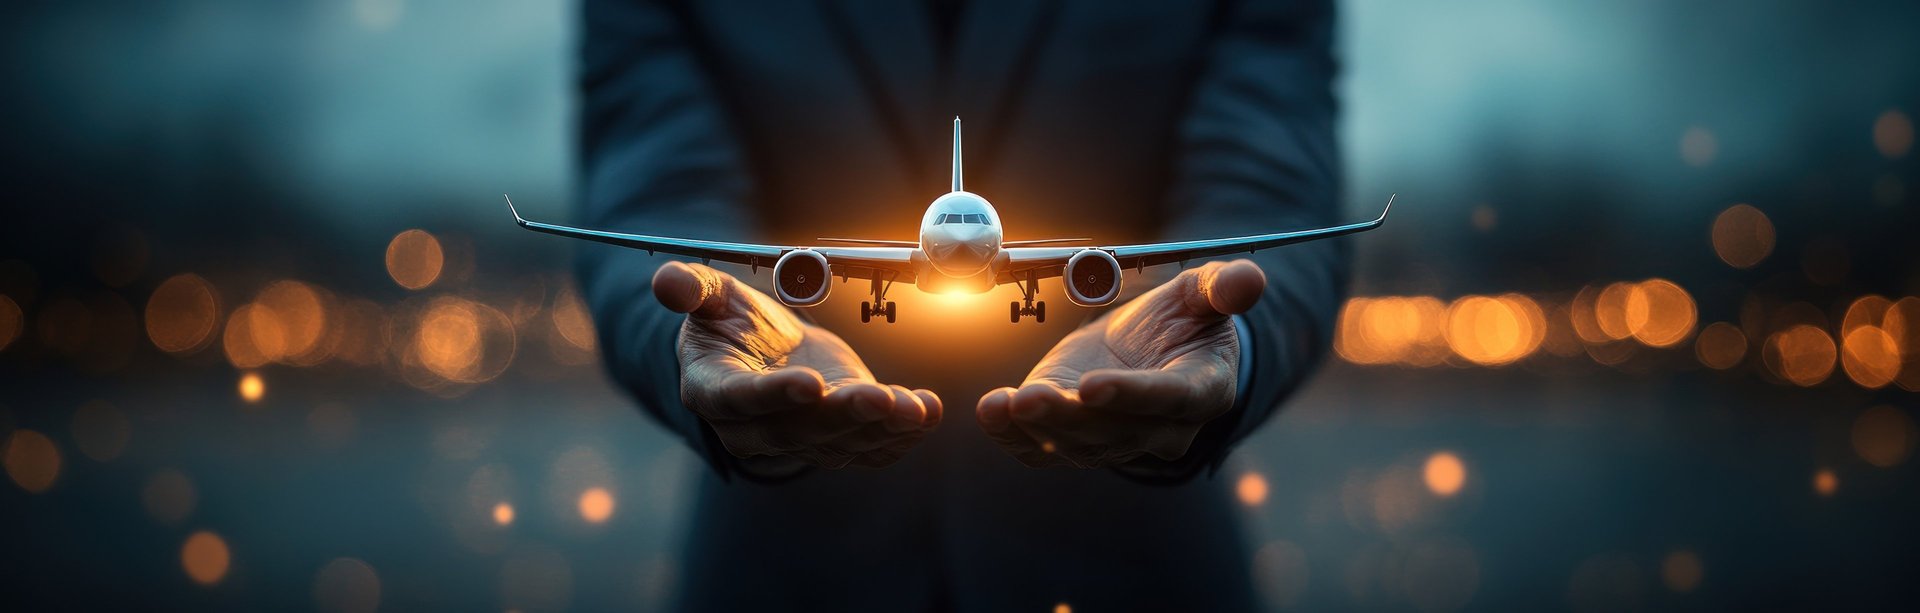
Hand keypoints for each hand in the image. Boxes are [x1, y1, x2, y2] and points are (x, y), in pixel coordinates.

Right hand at [654, 262, 940, 468]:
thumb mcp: (710, 298)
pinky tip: (925, 413)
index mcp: (714, 391)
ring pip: (840, 442)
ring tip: (915, 409)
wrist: (762, 351)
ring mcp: (800, 440)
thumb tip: (666, 281)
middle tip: (879, 398)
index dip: (774, 395)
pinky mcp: (837, 440)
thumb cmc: (730, 323)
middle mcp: (756, 428)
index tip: (810, 383)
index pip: (741, 399)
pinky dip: (900, 436)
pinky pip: (869, 449)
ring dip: (881, 428)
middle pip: (799, 429)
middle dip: (843, 415)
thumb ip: (692, 290)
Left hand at [975, 260, 1264, 467]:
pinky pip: (1043, 449)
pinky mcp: (1074, 438)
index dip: (1131, 395)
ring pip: (1075, 442)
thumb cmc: (1186, 320)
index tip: (1092, 386)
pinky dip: (1013, 435)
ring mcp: (1114, 439)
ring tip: (1004, 405)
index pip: (1167, 399)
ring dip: (1036, 427)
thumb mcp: (1205, 295)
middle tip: (1031, 398)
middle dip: (1070, 417)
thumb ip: (1223, 290)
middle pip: (1114, 428)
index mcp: (1200, 390)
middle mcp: (1159, 428)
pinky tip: (991, 412)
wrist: (1155, 348)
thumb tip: (1249, 281)